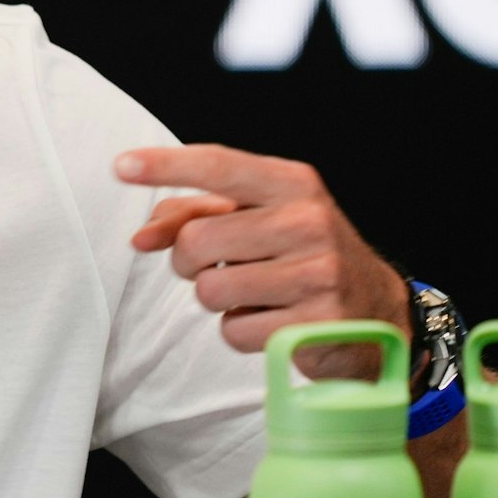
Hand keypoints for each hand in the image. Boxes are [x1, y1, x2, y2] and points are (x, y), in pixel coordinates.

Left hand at [116, 144, 405, 380]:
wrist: (377, 311)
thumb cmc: (301, 255)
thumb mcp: (260, 220)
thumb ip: (197, 216)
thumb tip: (141, 238)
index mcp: (292, 183)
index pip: (219, 166)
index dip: (166, 165)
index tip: (121, 166)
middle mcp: (309, 220)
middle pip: (198, 241)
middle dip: (190, 260)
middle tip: (216, 265)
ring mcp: (317, 272)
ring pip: (210, 290)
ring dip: (218, 298)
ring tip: (254, 293)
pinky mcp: (316, 324)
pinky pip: (234, 331)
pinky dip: (241, 331)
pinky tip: (273, 321)